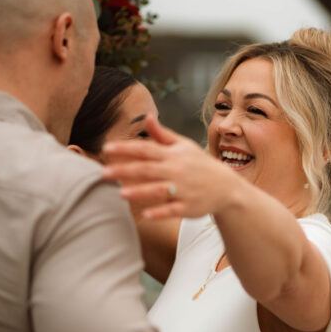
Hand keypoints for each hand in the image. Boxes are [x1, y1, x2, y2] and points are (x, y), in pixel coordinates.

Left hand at [101, 117, 238, 219]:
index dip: (126, 148)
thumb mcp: (184, 146)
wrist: (227, 187)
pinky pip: (173, 210)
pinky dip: (160, 212)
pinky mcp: (189, 208)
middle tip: (103, 173)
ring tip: (121, 194)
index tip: (107, 148)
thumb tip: (147, 117)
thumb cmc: (200, 164)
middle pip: (148, 170)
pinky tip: (144, 215)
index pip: (146, 149)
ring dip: (140, 192)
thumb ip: (162, 134)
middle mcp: (178, 171)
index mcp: (174, 155)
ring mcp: (184, 190)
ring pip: (159, 191)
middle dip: (125, 171)